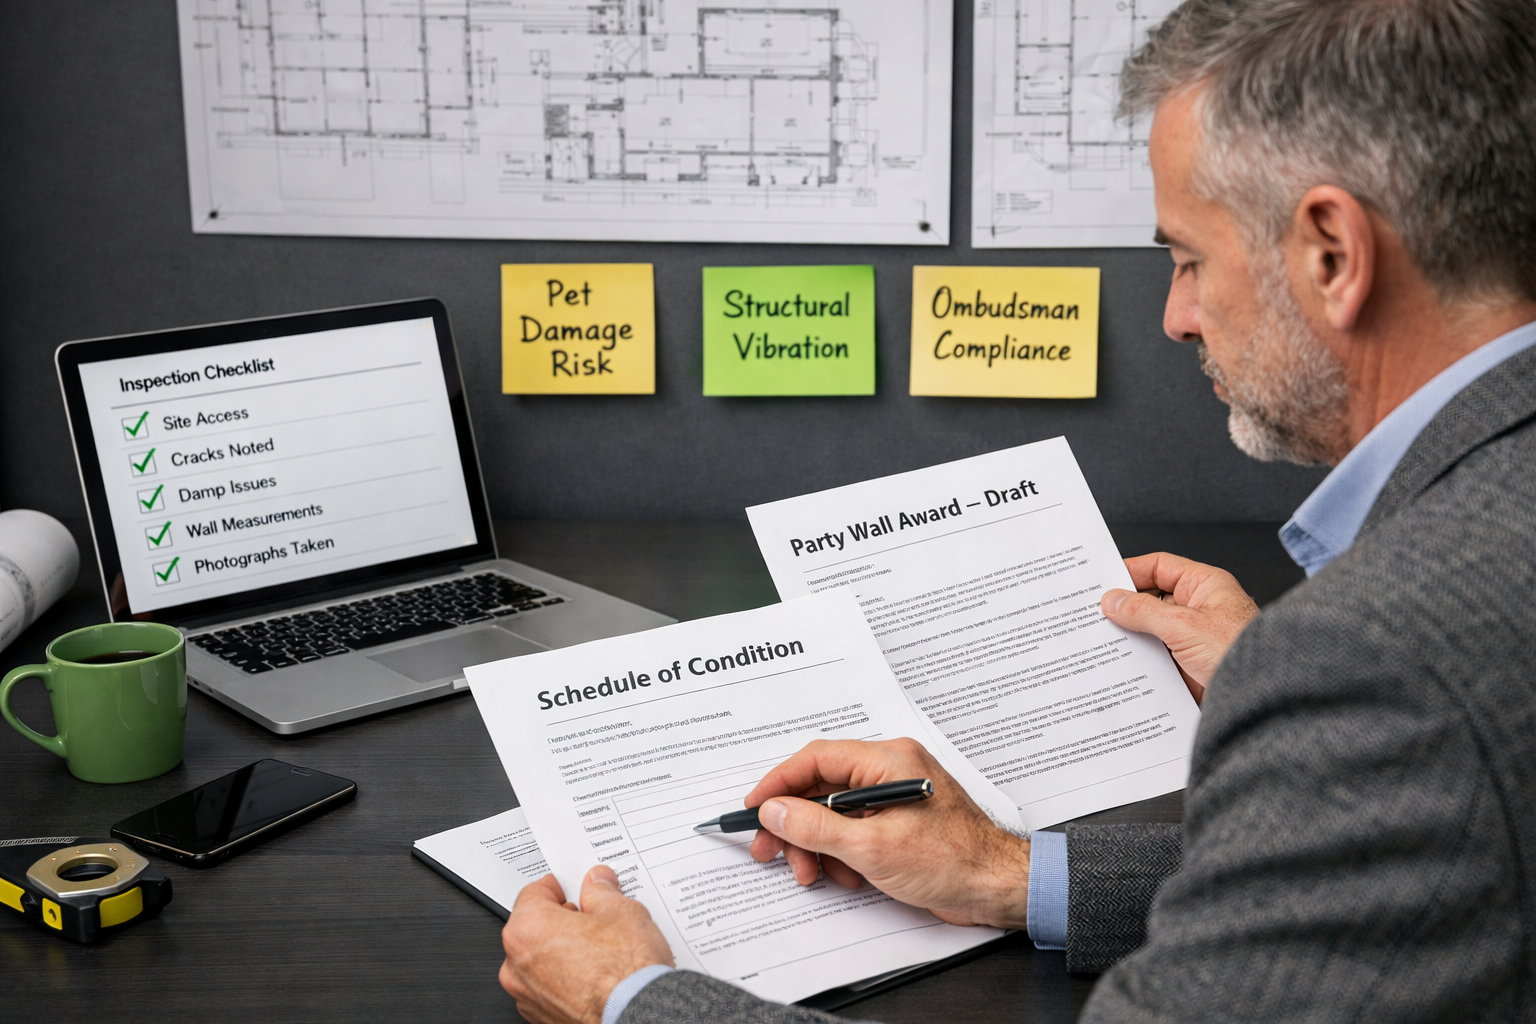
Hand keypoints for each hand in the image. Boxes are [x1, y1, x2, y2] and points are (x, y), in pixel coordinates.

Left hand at [499, 866, 673, 1023]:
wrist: (639, 1014)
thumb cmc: (625, 972)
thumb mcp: (621, 911)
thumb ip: (600, 891)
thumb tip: (597, 885)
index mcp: (527, 929)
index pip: (534, 892)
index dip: (561, 886)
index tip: (576, 887)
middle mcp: (517, 965)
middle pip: (535, 927)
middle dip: (562, 919)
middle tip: (593, 916)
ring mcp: (528, 995)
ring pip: (541, 959)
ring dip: (563, 950)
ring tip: (600, 948)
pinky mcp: (543, 1016)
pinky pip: (549, 986)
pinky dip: (566, 978)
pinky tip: (596, 974)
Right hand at [746, 738, 1029, 929]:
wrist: (998, 888)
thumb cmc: (955, 861)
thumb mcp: (871, 848)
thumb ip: (815, 827)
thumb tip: (775, 812)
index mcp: (888, 760)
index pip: (817, 759)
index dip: (779, 782)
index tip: (755, 806)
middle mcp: (891, 771)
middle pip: (821, 788)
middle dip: (795, 824)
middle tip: (771, 850)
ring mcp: (894, 797)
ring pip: (834, 814)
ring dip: (817, 845)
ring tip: (814, 873)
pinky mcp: (898, 824)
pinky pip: (854, 831)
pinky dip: (841, 853)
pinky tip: (846, 875)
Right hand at [1100, 552, 1258, 703]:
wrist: (1263, 699)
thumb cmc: (1241, 654)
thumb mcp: (1184, 626)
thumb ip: (1145, 611)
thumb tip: (1115, 601)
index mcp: (1205, 586)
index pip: (1159, 566)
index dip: (1129, 571)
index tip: (1102, 582)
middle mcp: (1199, 609)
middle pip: (1152, 599)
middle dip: (1125, 607)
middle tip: (1096, 614)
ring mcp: (1194, 638)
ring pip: (1152, 630)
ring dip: (1131, 637)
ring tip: (1104, 640)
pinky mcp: (1190, 665)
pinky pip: (1157, 657)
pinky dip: (1139, 661)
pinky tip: (1122, 665)